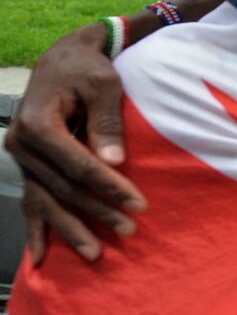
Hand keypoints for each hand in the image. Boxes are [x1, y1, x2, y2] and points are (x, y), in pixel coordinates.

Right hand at [4, 23, 145, 263]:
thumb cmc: (88, 67)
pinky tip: (39, 257)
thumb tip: (114, 162)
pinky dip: (35, 229)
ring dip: (71, 229)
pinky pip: (29, 200)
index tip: (138, 203)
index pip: (79, 166)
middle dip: (98, 211)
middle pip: (63, 188)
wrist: (63, 57)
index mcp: (39, 125)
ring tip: (95, 254)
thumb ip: (107, 122)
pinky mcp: (27, 164)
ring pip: (46, 200)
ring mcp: (20, 158)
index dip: (109, 186)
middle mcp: (22, 145)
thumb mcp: (104, 84)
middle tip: (129, 230)